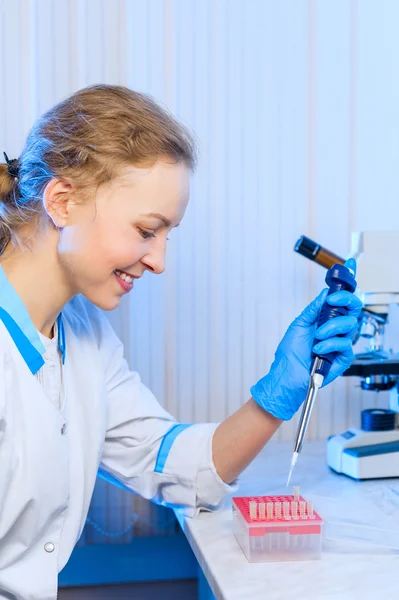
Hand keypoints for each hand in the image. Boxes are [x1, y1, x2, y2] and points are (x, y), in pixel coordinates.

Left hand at [250, 259, 362, 420]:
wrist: (287, 375)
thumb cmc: (290, 354)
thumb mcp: (298, 324)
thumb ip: (313, 309)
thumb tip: (324, 294)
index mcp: (325, 320)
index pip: (342, 301)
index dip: (346, 287)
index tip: (346, 272)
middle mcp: (335, 330)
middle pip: (353, 309)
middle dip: (345, 301)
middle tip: (333, 301)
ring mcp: (340, 343)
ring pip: (350, 325)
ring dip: (331, 328)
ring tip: (316, 337)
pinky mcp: (343, 358)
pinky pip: (345, 344)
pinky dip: (330, 344)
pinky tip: (319, 350)